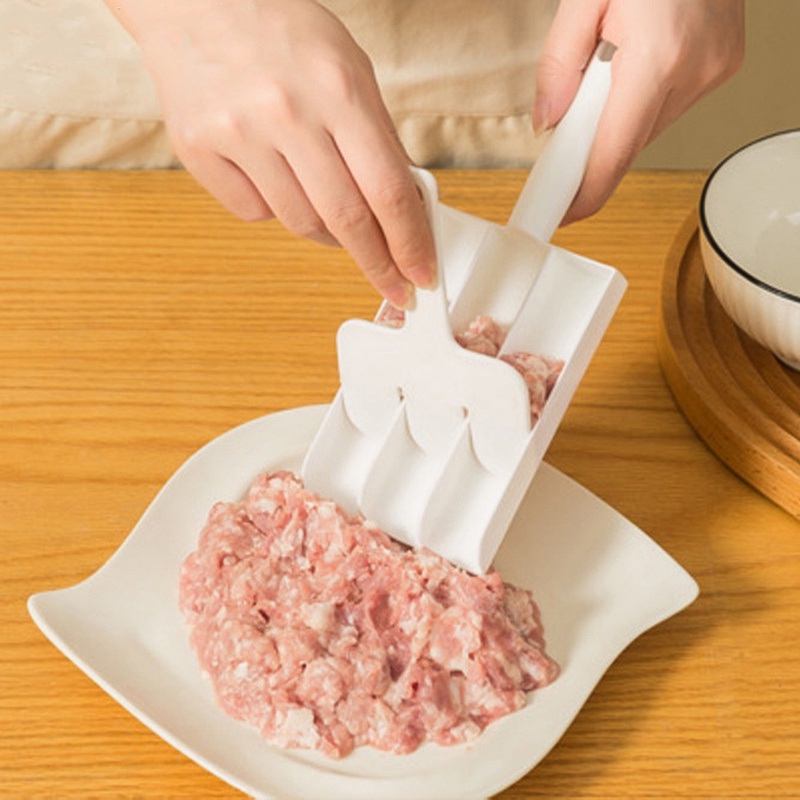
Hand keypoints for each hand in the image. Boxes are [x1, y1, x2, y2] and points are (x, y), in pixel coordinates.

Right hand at [107, 0, 435, 307]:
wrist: (196, 1)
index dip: (410, 244)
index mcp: (338, 89)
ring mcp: (237, 134)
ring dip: (327, 232)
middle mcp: (287, 113)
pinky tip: (272, 175)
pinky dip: (273, 207)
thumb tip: (406, 208)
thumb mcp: (350, 69)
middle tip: (393, 285)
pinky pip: (253, 212)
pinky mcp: (197, 150)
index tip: (420, 273)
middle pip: (347, 221)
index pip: (388, 191)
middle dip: (377, 263)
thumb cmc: (283, 33)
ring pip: (300, 223)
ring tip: (330, 210)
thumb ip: (379, 138)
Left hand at [534, 0, 744, 223]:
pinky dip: (640, 100)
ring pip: (648, 126)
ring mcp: (715, 68)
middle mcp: (694, 71)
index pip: (612, 155)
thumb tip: (548, 121)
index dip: (583, 194)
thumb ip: (558, 62)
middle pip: (628, 144)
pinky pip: (668, 105)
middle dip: (592, 145)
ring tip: (607, 67)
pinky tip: (632, 64)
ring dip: (617, 118)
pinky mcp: (723, 63)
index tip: (559, 213)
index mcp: (657, 57)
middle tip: (562, 132)